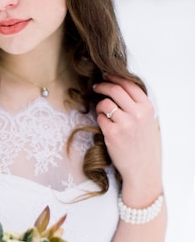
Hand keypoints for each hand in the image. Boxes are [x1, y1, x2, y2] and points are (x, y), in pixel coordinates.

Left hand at [93, 74, 161, 202]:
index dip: (115, 77)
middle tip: (96, 86)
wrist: (140, 165)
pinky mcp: (113, 134)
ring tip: (102, 111)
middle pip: (115, 90)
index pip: (129, 84)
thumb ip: (134, 103)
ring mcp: (125, 124)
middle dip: (103, 86)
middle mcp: (137, 114)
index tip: (106, 76)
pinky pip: (100, 118)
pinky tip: (104, 124)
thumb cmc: (140, 141)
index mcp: (146, 107)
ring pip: (105, 103)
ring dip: (100, 105)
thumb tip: (115, 84)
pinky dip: (99, 119)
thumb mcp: (145, 119)